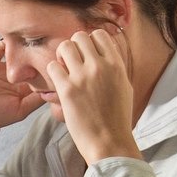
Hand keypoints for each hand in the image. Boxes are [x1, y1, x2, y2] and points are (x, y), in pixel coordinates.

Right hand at [0, 41, 48, 128]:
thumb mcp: (20, 111)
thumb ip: (36, 100)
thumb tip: (54, 89)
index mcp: (24, 88)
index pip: (40, 75)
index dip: (49, 67)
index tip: (58, 59)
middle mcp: (16, 76)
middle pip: (31, 60)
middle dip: (38, 52)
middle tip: (48, 42)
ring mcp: (4, 67)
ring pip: (17, 51)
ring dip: (23, 44)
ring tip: (31, 36)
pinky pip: (0, 47)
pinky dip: (5, 41)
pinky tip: (11, 39)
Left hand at [42, 26, 138, 164]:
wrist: (110, 142)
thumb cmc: (117, 118)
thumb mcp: (124, 87)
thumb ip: (114, 68)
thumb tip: (104, 54)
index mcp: (116, 65)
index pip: (99, 35)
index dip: (90, 42)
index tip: (87, 55)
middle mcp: (99, 67)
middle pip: (79, 36)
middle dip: (74, 47)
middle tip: (72, 63)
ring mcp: (82, 77)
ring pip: (64, 46)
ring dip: (61, 56)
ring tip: (64, 70)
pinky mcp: (67, 90)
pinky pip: (52, 66)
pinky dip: (53, 72)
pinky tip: (58, 83)